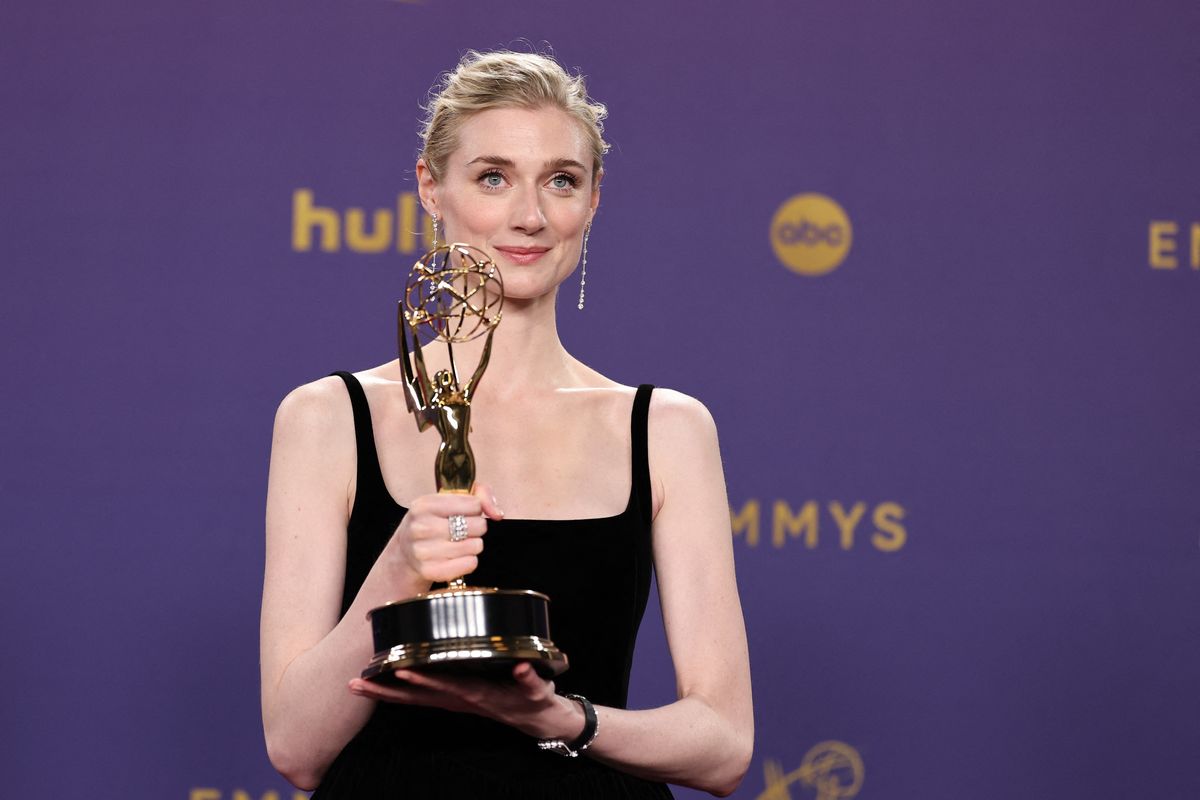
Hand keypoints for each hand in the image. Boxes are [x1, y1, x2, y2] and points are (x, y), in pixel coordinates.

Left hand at [348, 663, 585, 741]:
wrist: (537, 720)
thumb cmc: (537, 700)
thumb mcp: (538, 689)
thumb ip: (530, 679)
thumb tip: (522, 666)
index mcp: (477, 694)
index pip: (445, 686)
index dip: (423, 681)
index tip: (402, 671)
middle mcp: (458, 699)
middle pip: (417, 697)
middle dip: (386, 691)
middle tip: (358, 683)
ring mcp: (452, 701)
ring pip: (412, 700)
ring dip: (383, 693)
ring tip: (355, 685)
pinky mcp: (451, 699)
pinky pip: (418, 699)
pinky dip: (395, 694)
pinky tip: (377, 686)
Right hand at [386, 482, 503, 584]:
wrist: (405, 552)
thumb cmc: (433, 522)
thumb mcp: (449, 500)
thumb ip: (480, 495)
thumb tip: (497, 513)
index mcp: (424, 505)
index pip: (474, 504)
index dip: (475, 509)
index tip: (465, 513)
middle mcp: (421, 527)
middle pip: (477, 526)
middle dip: (477, 527)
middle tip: (465, 530)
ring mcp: (423, 551)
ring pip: (475, 546)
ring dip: (473, 545)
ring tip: (460, 543)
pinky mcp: (430, 571)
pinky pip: (470, 564)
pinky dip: (469, 561)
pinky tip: (458, 557)